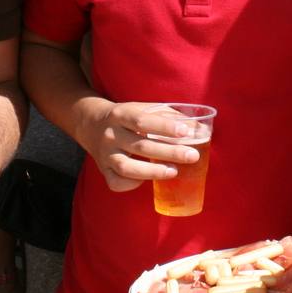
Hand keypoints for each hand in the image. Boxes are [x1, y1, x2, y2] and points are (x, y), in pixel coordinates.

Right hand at [74, 101, 201, 192]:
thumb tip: (201, 129)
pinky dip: (132, 184)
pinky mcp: (103, 170)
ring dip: (152, 171)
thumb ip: (169, 116)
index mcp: (121, 114)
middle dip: (169, 152)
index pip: (143, 121)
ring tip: (174, 172)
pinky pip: (116, 182)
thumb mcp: (143, 108)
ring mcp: (105, 154)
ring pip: (127, 168)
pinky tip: (147, 180)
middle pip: (140, 146)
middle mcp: (111, 135)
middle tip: (192, 156)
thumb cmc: (127, 117)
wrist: (91, 123)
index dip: (165, 127)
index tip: (186, 132)